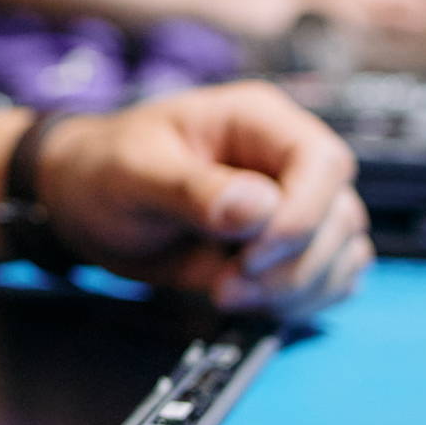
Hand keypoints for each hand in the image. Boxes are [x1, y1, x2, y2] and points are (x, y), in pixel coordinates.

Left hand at [32, 83, 371, 317]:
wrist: (83, 204)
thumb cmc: (104, 170)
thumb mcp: (132, 174)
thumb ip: (191, 189)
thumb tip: (257, 208)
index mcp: (257, 121)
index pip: (323, 161)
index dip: (304, 213)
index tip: (253, 255)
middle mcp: (285, 161)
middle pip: (340, 214)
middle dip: (291, 264)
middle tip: (224, 287)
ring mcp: (293, 205)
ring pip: (342, 251)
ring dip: (297, 288)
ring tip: (226, 294)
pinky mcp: (287, 248)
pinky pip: (329, 277)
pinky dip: (301, 301)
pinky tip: (250, 303)